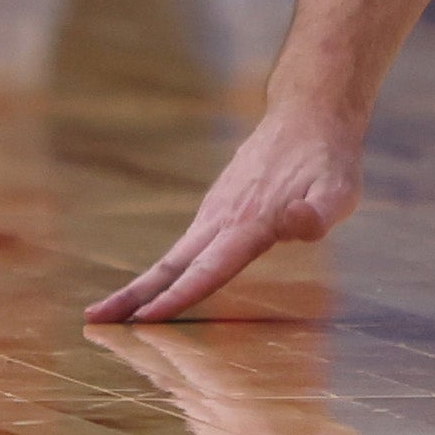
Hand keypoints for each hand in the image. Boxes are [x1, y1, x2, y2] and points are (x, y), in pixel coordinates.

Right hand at [85, 109, 363, 321]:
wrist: (310, 112)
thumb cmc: (330, 158)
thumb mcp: (340, 189)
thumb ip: (318, 214)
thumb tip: (293, 224)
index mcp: (250, 223)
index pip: (209, 269)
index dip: (177, 298)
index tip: (144, 321)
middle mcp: (224, 217)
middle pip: (172, 265)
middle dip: (134, 296)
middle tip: (93, 320)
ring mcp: (217, 209)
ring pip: (174, 255)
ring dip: (141, 285)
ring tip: (109, 312)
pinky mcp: (219, 204)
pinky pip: (187, 244)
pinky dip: (164, 269)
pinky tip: (155, 285)